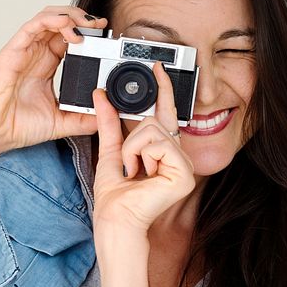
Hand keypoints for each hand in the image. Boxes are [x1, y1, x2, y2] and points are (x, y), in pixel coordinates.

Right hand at [0, 7, 108, 158]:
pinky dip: (50, 20)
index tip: (105, 34)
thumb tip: (108, 115)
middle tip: (100, 25)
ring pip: (48, 18)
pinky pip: (32, 26)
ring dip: (69, 15)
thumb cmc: (16, 126)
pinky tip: (67, 24)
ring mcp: (24, 50)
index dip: (88, 32)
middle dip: (83, 19)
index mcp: (46, 66)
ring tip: (86, 24)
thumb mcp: (61, 122)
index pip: (69, 39)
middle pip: (61, 22)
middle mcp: (36, 54)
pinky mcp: (13, 51)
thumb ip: (84, 119)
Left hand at [91, 60, 196, 234]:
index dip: (163, 90)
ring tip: (134, 173)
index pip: (166, 114)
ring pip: (153, 131)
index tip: (157, 66)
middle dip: (132, 141)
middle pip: (155, 121)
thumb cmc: (114, 197)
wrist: (115, 219)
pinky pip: (157, 145)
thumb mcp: (109, 151)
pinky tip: (143, 177)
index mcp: (164, 152)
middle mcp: (179, 157)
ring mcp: (185, 167)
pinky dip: (140, 157)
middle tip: (129, 167)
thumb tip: (100, 94)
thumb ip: (108, 122)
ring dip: (132, 150)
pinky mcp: (185, 174)